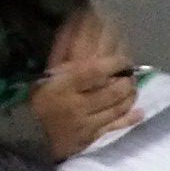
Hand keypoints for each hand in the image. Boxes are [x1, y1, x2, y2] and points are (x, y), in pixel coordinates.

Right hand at [32, 17, 137, 158]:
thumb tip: (79, 31)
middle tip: (130, 71)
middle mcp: (79, 105)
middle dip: (125, 79)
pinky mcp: (92, 138)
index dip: (114, 63)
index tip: (123, 58)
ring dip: (129, 95)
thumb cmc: (38, 98)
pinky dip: (129, 120)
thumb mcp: (48, 74)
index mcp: (65, 85)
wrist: (29, 133)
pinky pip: (114, 128)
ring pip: (116, 108)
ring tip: (132, 85)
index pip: (96, 72)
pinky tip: (140, 112)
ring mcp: (87, 124)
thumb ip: (64, 54)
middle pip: (111, 91)